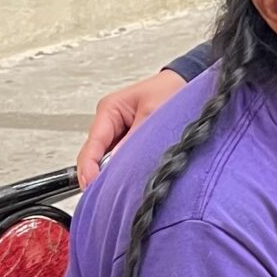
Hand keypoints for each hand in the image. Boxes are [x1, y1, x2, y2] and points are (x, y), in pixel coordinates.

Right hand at [75, 69, 186, 186]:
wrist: (187, 82)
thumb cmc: (171, 90)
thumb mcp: (153, 113)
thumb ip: (135, 139)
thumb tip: (118, 165)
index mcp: (109, 109)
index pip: (93, 144)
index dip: (89, 168)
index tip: (91, 185)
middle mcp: (110, 122)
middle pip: (95, 156)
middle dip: (99, 175)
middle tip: (108, 194)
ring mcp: (118, 132)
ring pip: (107, 160)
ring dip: (112, 173)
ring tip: (121, 189)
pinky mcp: (129, 141)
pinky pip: (121, 159)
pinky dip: (123, 170)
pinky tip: (130, 180)